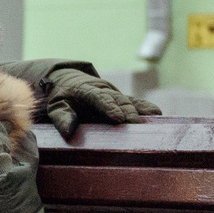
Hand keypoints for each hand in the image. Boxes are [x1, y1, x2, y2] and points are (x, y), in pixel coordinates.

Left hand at [37, 65, 163, 137]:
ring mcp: (114, 94)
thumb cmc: (62, 96)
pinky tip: (157, 114)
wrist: (69, 81)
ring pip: (128, 100)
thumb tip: (69, 132)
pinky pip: (134, 102)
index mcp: (86, 91)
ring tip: (152, 120)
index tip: (118, 118)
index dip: (109, 107)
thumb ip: (62, 117)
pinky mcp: (121, 99)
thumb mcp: (55, 106)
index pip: (98, 98)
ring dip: (140, 110)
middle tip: (136, 125)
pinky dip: (145, 108)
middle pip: (118, 100)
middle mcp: (103, 90)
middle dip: (128, 111)